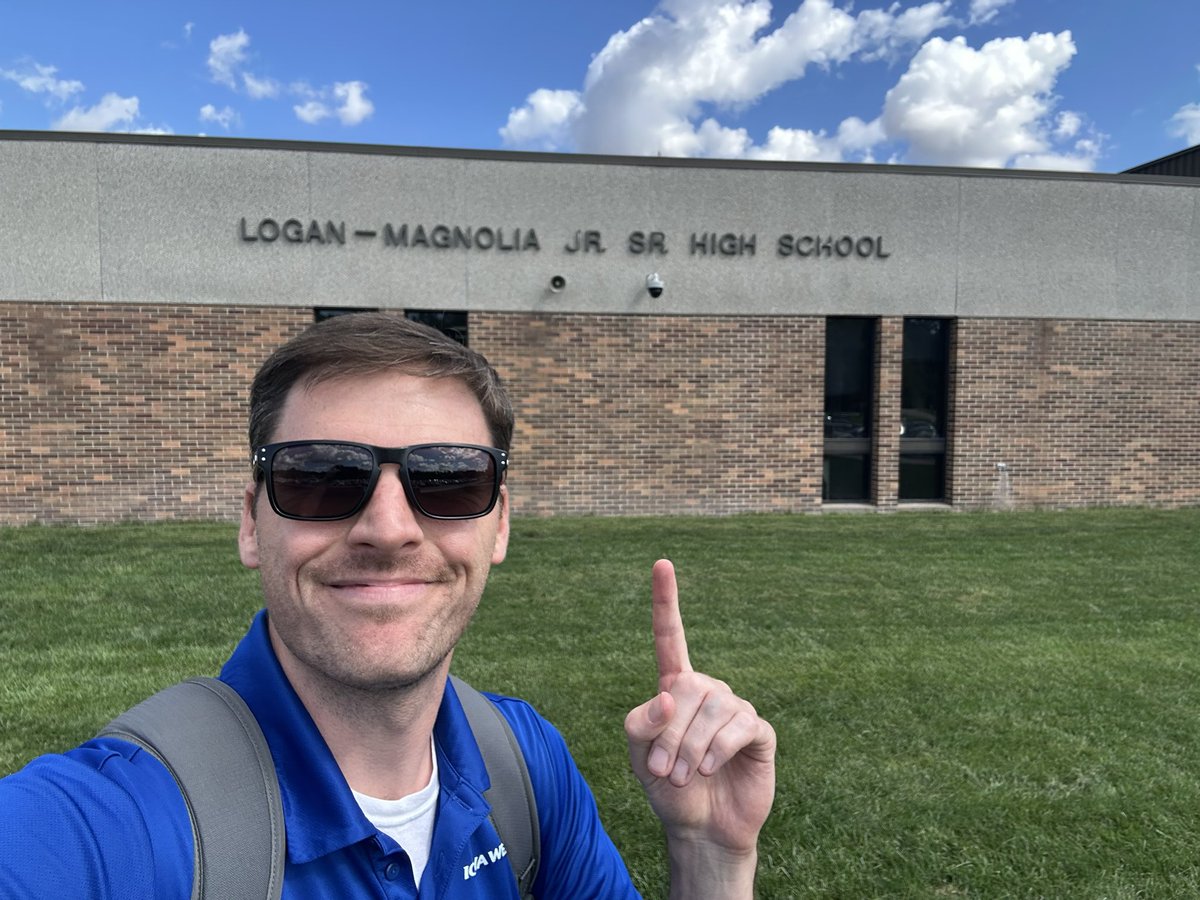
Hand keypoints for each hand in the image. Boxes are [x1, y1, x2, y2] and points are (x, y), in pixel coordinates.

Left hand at [624, 560, 775, 873]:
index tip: (661, 563)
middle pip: (686, 689)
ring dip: (691, 749)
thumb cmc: (667, 789)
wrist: (700, 829)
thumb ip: (641, 722)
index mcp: (675, 687)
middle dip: (669, 734)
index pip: (671, 637)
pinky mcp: (758, 732)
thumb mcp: (638, 757)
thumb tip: (670, 692)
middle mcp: (707, 690)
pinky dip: (718, 749)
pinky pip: (739, 727)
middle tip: (662, 771)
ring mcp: (735, 709)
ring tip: (685, 777)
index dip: (666, 601)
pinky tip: (711, 768)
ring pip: (712, 709)